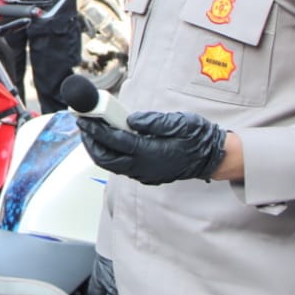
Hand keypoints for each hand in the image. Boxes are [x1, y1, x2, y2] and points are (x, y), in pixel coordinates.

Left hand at [77, 110, 227, 185]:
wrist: (212, 157)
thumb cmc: (197, 137)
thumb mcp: (180, 122)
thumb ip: (154, 121)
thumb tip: (131, 120)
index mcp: (151, 152)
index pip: (115, 141)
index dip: (96, 130)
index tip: (84, 119)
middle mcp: (144, 167)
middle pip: (106, 158)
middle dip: (90, 142)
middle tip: (82, 124)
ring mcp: (145, 173)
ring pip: (112, 165)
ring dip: (98, 149)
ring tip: (90, 132)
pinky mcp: (146, 175)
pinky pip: (120, 167)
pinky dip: (109, 155)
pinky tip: (108, 142)